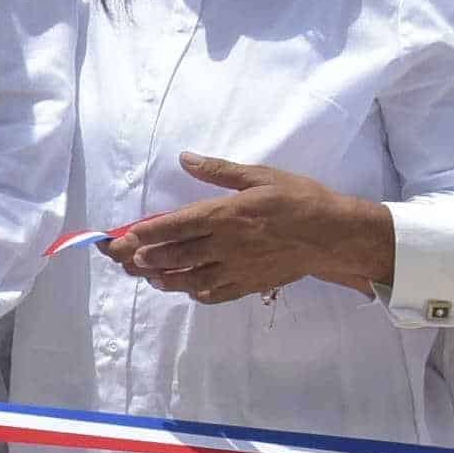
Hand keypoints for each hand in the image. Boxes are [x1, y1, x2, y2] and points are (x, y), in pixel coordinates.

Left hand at [107, 154, 392, 303]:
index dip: (145, 233)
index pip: (174, 226)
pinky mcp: (249, 285)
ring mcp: (236, 269)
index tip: (123, 236)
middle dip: (141, 259)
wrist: (334, 236)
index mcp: (224, 215)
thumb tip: (185, 158)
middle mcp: (224, 245)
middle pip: (173, 256)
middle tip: (118, 259)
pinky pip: (214, 294)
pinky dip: (194, 293)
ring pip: (188, 280)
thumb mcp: (260, 176)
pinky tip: (184, 288)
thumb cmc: (299, 199)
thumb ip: (219, 171)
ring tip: (144, 274)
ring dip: (161, 278)